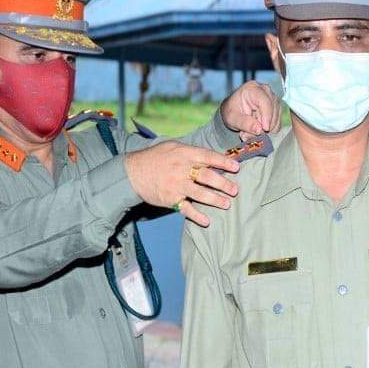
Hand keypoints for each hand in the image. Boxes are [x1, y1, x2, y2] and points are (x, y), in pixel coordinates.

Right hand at [124, 141, 239, 226]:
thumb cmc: (155, 157)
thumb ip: (192, 151)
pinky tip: (207, 221)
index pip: (208, 157)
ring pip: (200, 193)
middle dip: (223, 184)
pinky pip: (186, 209)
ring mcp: (176, 185)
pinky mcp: (170, 199)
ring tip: (226, 204)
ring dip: (215, 200)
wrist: (132, 172)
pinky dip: (197, 216)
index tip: (236, 167)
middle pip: (207, 176)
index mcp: (184, 154)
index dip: (223, 162)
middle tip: (235, 190)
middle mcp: (181, 169)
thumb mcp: (173, 146)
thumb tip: (213, 157)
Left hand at [221, 81, 281, 139]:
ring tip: (250, 133)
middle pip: (273, 110)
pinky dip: (268, 131)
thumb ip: (244, 123)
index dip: (267, 116)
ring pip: (276, 118)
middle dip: (263, 126)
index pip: (265, 102)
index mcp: (252, 89)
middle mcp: (266, 91)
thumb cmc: (231, 111)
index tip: (265, 129)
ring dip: (265, 130)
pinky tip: (257, 131)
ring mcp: (273, 99)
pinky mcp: (276, 109)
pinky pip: (277, 123)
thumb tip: (259, 130)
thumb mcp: (232, 118)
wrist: (234, 111)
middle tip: (249, 135)